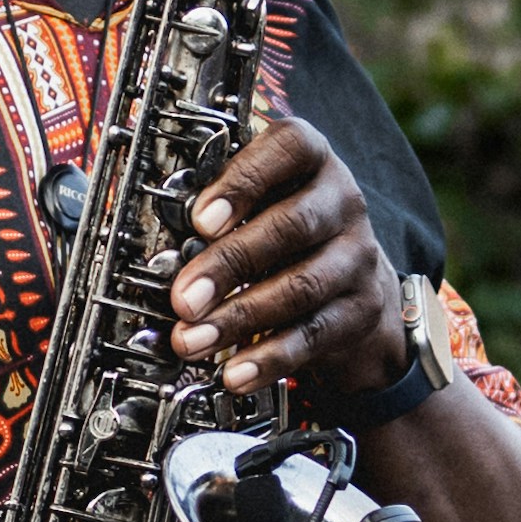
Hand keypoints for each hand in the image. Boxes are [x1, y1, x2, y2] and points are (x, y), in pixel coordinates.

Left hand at [171, 114, 407, 404]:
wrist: (355, 280)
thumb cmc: (289, 229)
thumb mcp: (262, 199)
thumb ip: (221, 208)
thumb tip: (161, 244)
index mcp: (312, 159)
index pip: (290, 149)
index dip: (244, 182)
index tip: (200, 220)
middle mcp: (341, 201)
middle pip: (291, 227)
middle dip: (229, 264)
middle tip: (183, 298)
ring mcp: (356, 256)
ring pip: (301, 287)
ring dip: (240, 317)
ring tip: (193, 340)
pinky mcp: (359, 308)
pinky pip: (313, 335)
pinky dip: (269, 357)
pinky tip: (235, 371)